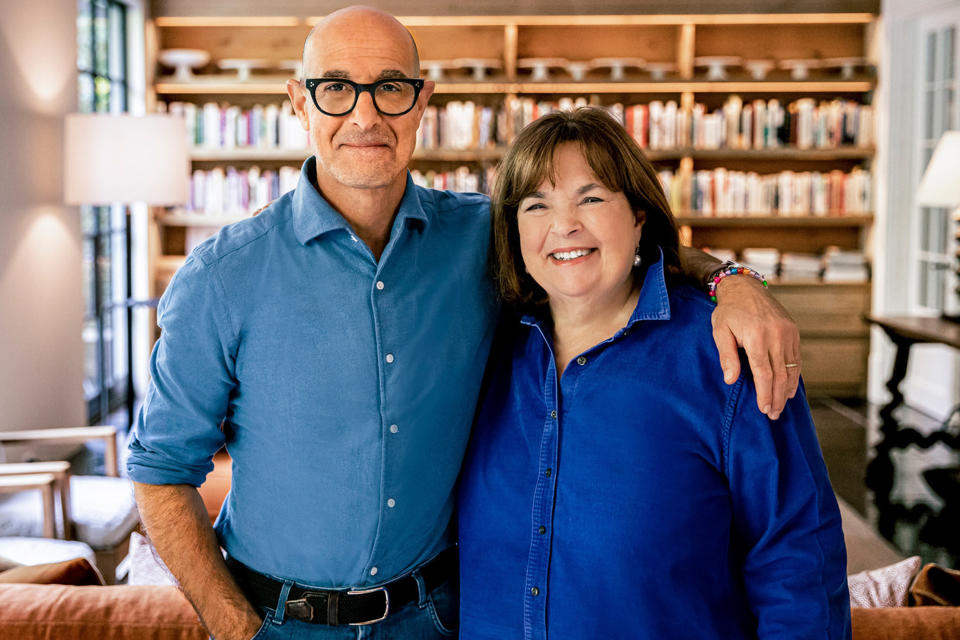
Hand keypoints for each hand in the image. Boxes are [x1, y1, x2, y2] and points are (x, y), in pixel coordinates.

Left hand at [711, 275, 800, 419]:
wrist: (745, 287)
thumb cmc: (729, 311)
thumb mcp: (720, 331)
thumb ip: (726, 356)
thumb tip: (731, 380)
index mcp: (756, 337)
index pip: (763, 373)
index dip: (765, 394)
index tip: (764, 409)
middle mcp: (776, 335)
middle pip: (780, 375)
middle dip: (777, 397)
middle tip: (773, 415)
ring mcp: (788, 332)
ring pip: (791, 368)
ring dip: (787, 390)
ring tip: (781, 406)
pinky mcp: (793, 330)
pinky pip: (796, 358)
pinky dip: (794, 375)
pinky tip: (790, 388)